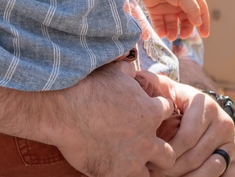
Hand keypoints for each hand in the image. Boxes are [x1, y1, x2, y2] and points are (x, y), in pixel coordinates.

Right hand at [53, 62, 176, 175]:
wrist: (65, 110)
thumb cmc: (88, 87)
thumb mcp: (115, 72)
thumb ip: (130, 74)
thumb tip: (132, 69)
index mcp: (151, 112)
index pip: (167, 114)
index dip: (157, 114)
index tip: (144, 115)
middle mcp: (147, 139)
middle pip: (169, 153)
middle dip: (159, 151)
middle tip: (144, 148)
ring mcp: (133, 159)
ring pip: (153, 172)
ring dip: (143, 168)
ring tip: (130, 164)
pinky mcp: (116, 174)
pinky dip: (122, 175)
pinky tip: (112, 169)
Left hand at [135, 0, 209, 39]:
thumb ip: (193, 9)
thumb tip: (199, 23)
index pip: (201, 10)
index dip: (204, 22)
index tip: (205, 34)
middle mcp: (180, 1)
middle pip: (186, 19)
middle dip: (186, 28)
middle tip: (184, 35)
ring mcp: (167, 5)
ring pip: (172, 23)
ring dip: (173, 31)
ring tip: (170, 36)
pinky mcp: (155, 9)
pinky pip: (159, 22)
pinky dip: (161, 29)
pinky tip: (162, 33)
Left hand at [140, 73, 234, 176]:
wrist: (203, 112)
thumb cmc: (177, 103)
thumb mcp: (167, 90)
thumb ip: (153, 83)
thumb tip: (136, 76)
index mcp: (206, 105)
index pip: (186, 139)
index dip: (166, 153)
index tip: (149, 161)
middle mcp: (223, 121)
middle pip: (195, 157)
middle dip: (171, 169)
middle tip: (154, 173)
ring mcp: (232, 140)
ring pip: (210, 169)